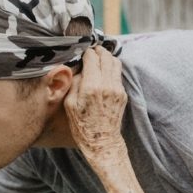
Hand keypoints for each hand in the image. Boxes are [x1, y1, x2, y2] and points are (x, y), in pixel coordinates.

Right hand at [64, 47, 127, 161]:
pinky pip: (118, 74)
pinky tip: (104, 71)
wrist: (102, 142)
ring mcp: (117, 89)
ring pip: (115, 62)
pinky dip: (111, 68)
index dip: (86, 52)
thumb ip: (75, 82)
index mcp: (91, 86)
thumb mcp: (69, 104)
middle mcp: (107, 85)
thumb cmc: (81, 125)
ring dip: (107, 57)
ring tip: (99, 57)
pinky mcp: (123, 94)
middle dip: (98, 51)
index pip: (92, 58)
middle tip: (91, 50)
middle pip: (106, 56)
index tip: (82, 51)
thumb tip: (80, 68)